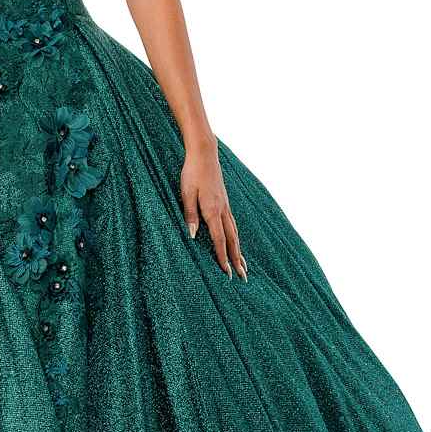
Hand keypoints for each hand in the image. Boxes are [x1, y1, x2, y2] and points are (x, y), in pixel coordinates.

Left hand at [180, 136, 247, 278]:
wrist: (205, 154)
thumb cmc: (192, 173)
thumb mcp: (186, 193)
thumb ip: (189, 214)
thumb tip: (192, 236)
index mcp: (212, 210)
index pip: (219, 240)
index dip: (222, 258)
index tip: (227, 274)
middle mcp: (223, 210)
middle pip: (232, 240)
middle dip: (237, 260)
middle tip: (243, 277)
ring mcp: (226, 206)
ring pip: (235, 233)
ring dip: (240, 251)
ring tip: (244, 266)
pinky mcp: (225, 202)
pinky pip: (233, 225)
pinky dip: (236, 238)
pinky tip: (236, 243)